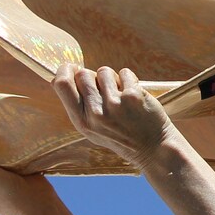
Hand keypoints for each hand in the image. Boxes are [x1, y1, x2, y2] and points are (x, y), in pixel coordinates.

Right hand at [52, 63, 173, 168]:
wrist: (153, 148)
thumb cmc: (121, 136)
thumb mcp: (92, 129)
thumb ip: (78, 106)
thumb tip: (61, 76)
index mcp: (81, 122)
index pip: (62, 84)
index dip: (65, 70)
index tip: (73, 67)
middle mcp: (95, 113)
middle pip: (83, 74)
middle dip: (93, 76)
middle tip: (105, 89)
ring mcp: (114, 104)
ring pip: (104, 71)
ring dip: (113, 78)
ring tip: (121, 95)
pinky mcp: (132, 96)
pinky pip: (125, 72)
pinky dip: (130, 80)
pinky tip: (134, 96)